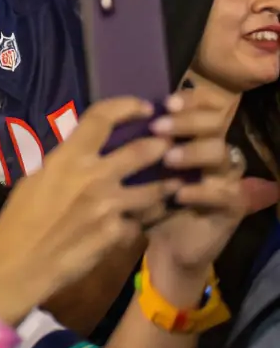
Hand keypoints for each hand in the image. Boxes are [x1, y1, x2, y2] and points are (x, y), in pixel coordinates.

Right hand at [0, 98, 173, 322]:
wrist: (21, 264)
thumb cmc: (18, 219)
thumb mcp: (36, 179)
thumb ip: (65, 165)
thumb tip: (81, 156)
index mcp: (68, 158)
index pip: (102, 118)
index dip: (127, 106)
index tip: (143, 107)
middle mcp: (94, 177)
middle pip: (142, 150)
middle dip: (163, 145)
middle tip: (171, 145)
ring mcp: (110, 207)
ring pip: (155, 189)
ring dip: (166, 185)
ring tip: (173, 184)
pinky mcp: (118, 234)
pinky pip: (138, 221)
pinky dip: (142, 219)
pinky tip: (143, 221)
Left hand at [143, 94, 246, 293]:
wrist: (161, 248)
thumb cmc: (145, 202)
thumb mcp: (134, 171)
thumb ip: (132, 144)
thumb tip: (115, 118)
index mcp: (193, 136)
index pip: (204, 105)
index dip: (191, 100)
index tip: (166, 102)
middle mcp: (213, 151)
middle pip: (214, 123)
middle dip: (187, 121)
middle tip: (158, 127)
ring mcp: (225, 178)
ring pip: (221, 152)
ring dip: (193, 152)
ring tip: (168, 159)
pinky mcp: (232, 206)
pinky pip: (226, 193)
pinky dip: (202, 190)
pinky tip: (179, 193)